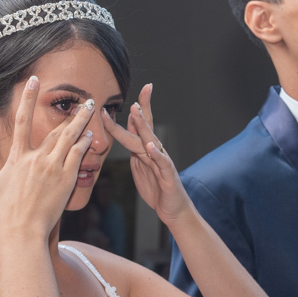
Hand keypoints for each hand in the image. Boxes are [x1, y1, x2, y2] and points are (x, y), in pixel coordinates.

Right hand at [0, 76, 95, 238]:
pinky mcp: (66, 181)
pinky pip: (77, 157)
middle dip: (70, 112)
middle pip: (55, 129)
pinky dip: (84, 144)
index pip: (22, 121)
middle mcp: (36, 159)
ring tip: (92, 109)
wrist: (21, 234)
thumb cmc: (1, 216)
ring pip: (70, 139)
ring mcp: (53, 169)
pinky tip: (90, 135)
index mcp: (17, 159)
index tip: (33, 81)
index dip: (27, 98)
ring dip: (81, 123)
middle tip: (82, 98)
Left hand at [102, 84, 190, 225]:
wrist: (172, 210)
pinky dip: (157, 154)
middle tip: (132, 96)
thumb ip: (134, 148)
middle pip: (145, 128)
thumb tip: (125, 130)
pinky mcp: (168, 176)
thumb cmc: (156, 188)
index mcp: (148, 148)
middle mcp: (156, 151)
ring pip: (151, 141)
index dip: (143, 105)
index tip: (145, 86)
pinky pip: (162, 163)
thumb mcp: (140, 165)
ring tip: (136, 112)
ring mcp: (163, 162)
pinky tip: (151, 146)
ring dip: (143, 126)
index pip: (143, 123)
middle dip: (138, 111)